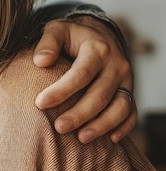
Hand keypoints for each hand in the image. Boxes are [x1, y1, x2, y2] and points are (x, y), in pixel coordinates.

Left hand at [32, 16, 134, 143]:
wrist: (99, 33)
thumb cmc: (72, 34)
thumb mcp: (57, 29)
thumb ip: (48, 43)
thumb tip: (40, 62)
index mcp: (97, 49)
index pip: (80, 74)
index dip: (61, 91)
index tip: (40, 103)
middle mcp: (116, 65)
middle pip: (100, 95)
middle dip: (79, 114)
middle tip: (58, 128)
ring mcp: (126, 80)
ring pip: (119, 107)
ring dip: (101, 125)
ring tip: (81, 139)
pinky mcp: (129, 91)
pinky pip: (131, 112)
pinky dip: (123, 127)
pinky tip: (110, 140)